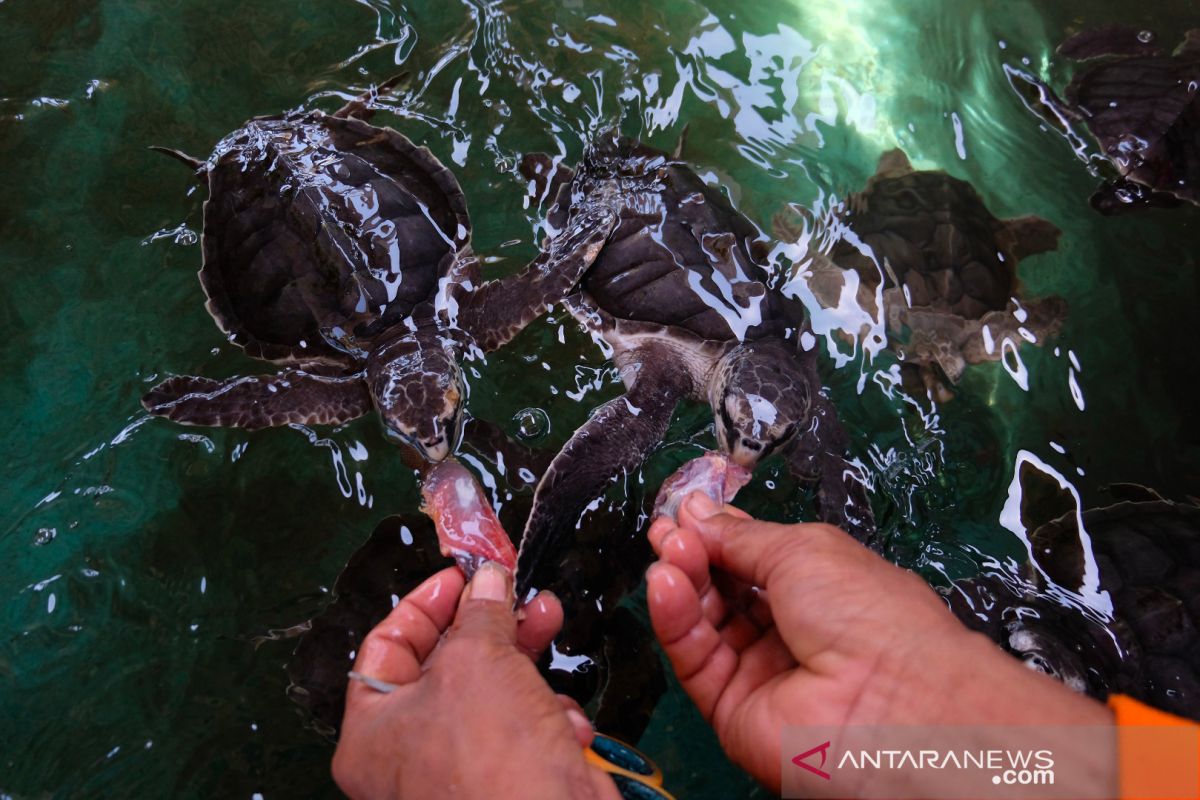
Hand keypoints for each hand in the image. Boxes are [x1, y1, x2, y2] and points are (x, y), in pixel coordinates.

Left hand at [333, 563, 620, 799]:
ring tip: (549, 622)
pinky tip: (564, 720)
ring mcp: (462, 769)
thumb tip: (489, 581)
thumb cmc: (489, 759)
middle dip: (489, 623)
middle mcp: (410, 755)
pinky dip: (548, 714)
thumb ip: (480, 613)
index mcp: (374, 732)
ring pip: (494, 692)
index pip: (387, 646)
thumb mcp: (477, 660)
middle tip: (516, 592)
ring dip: (526, 661)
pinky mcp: (510, 779)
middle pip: (446, 665)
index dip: (427, 604)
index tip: (464, 575)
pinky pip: (525, 728)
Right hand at [646, 494, 1113, 793]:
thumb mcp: (804, 550)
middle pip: (722, 587)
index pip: (751, 557)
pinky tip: (666, 585)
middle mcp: (786, 627)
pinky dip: (674, 620)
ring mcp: (758, 669)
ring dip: (682, 581)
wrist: (889, 699)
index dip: (716, 533)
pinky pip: (694, 659)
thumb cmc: (866, 611)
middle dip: (692, 554)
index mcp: (815, 585)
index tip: (684, 511)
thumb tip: (697, 514)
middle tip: (666, 530)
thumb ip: (741, 537)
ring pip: (703, 621)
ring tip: (668, 551)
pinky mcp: (731, 707)